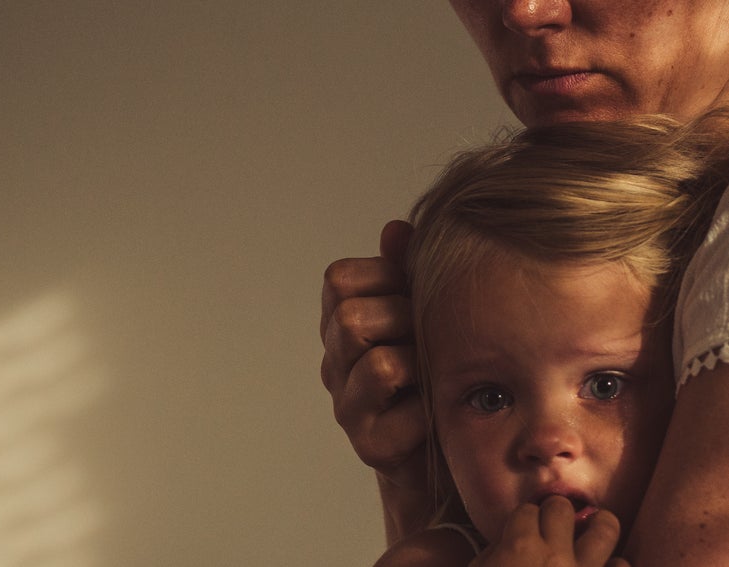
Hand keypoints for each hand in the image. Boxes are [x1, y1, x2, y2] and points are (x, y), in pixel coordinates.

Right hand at [320, 220, 423, 474]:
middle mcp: (335, 366)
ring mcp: (349, 408)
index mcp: (341, 326)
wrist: (456, 455)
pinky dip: (430, 408)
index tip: (413, 293)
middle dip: (402, 318)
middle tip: (431, 333)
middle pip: (350, 318)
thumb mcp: (429, 314)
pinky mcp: (371, 447)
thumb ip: (409, 271)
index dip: (384, 277)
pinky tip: (442, 409)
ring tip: (438, 371)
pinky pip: (404, 417)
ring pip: (379, 365)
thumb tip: (396, 229)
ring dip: (419, 363)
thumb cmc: (442, 374)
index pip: (339, 281)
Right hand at [471, 497, 629, 566]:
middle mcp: (554, 555)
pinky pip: (622, 566)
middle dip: (556, 512)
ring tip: (595, 525)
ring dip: (598, 524)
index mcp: (519, 547)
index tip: (524, 524)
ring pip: (605, 528)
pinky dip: (614, 565)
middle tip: (554, 522)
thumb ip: (494, 552)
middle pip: (562, 507)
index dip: (524, 517)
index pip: (526, 509)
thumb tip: (508, 541)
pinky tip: (604, 565)